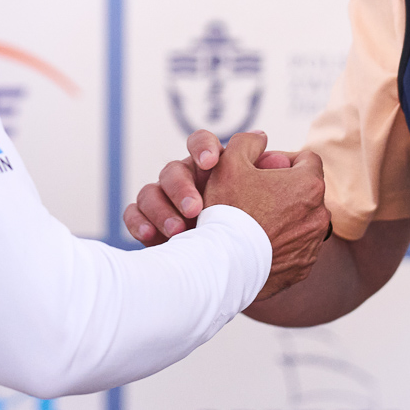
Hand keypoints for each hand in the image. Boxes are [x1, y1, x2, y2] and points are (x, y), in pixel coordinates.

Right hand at [125, 129, 289, 244]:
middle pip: (173, 170)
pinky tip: (150, 237)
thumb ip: (271, 177)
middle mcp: (184, 180)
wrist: (231, 266)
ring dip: (161, 210)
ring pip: (150, 191)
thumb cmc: (253, 227)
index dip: (203, 147)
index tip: (212, 162)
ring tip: (179, 231)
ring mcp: (163, 201)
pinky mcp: (148, 223)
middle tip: (196, 209)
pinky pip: (133, 213)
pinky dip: (138, 222)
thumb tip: (276, 156)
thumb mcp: (267, 199)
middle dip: (182, 189)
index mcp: (209, 167)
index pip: (201, 143)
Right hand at [204, 132, 327, 300]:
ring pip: (302, 221)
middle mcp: (320, 214)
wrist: (225, 264)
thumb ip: (247, 142)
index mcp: (309, 184)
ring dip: (285, 218)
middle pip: (305, 191)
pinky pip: (296, 248)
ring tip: (255, 222)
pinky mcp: (304, 267)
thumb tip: (261, 136)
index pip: (307, 159)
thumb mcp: (229, 163)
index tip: (264, 169)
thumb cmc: (228, 211)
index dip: (284, 160)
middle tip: (255, 195)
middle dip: (285, 190)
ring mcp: (313, 243)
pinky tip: (258, 244)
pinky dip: (282, 244)